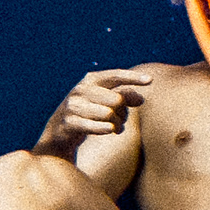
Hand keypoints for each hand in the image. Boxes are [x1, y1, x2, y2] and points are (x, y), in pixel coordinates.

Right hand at [42, 66, 158, 146]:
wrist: (59, 133)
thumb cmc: (88, 114)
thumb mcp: (106, 102)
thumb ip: (124, 97)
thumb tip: (142, 99)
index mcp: (91, 80)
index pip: (115, 76)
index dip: (133, 77)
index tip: (150, 80)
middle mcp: (81, 89)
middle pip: (116, 99)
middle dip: (123, 112)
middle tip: (122, 120)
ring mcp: (73, 106)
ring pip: (109, 114)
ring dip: (117, 124)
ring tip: (115, 128)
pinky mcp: (69, 122)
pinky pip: (97, 127)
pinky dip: (107, 129)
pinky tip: (109, 131)